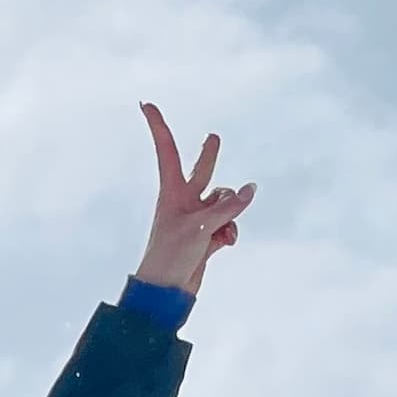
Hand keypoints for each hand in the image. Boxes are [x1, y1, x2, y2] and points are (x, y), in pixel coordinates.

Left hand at [136, 103, 253, 294]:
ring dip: (231, 213)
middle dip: (209, 156)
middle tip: (213, 136)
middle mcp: (183, 201)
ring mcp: (196, 218)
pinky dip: (230, 232)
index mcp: (170, 191)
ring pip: (225, 202)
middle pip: (201, 171)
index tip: (146, 104)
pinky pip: (229, 224)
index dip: (158, 126)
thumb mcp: (201, 227)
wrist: (166, 293)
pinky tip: (225, 245)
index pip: (167, 151)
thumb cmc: (172, 256)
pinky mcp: (207, 236)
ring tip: (223, 232)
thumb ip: (228, 206)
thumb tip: (251, 189)